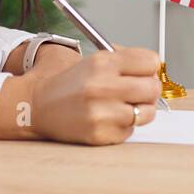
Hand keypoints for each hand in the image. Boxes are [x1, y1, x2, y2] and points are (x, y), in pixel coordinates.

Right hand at [27, 47, 162, 144]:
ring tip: (123, 106)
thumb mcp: (95, 59)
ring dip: (140, 111)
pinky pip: (130, 131)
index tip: (145, 72)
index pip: (151, 61)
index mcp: (103, 62)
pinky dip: (124, 127)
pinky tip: (108, 119)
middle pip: (153, 88)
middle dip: (148, 90)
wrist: (37, 105)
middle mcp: (102, 86)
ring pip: (147, 113)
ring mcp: (101, 113)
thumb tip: (155, 68)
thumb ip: (126, 60)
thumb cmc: (70, 83)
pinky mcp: (99, 135)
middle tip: (138, 91)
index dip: (150, 68)